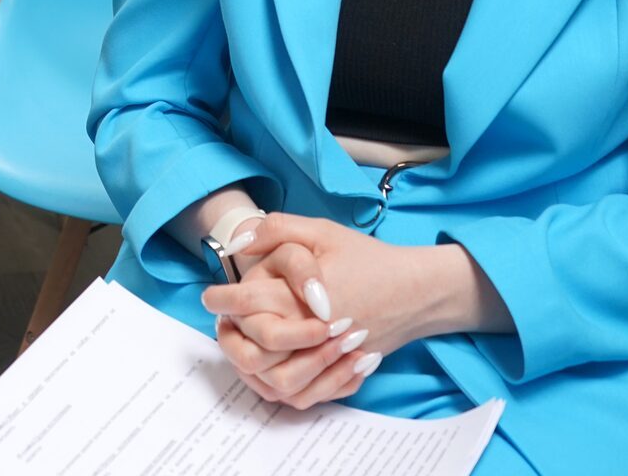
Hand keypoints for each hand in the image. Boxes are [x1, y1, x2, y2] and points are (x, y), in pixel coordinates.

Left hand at [216, 213, 505, 407]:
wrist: (416, 291)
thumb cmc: (368, 259)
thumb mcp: (322, 231)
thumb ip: (276, 230)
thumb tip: (237, 243)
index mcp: (302, 298)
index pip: (247, 305)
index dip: (222, 300)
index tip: (211, 297)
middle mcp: (314, 334)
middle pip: (255, 353)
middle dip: (231, 339)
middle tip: (224, 324)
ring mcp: (329, 360)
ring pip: (276, 383)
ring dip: (252, 368)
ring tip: (241, 345)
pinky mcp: (341, 375)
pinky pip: (303, 396)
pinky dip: (280, 387)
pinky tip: (268, 365)